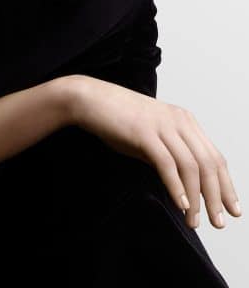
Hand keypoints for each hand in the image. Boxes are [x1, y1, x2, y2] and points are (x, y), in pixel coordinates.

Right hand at [65, 75, 241, 229]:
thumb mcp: (151, 137)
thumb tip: (182, 186)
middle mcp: (179, 121)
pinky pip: (167, 162)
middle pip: (209, 163)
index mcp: (184, 121)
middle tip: (218, 222)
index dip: (226, 185)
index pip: (215, 156)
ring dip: (196, 198)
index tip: (232, 208)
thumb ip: (168, 155)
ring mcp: (162, 125)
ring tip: (194, 220)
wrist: (91, 100)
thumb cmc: (117, 119)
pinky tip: (180, 203)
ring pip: (191, 166)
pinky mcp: (145, 132)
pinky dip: (176, 185)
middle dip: (217, 196)